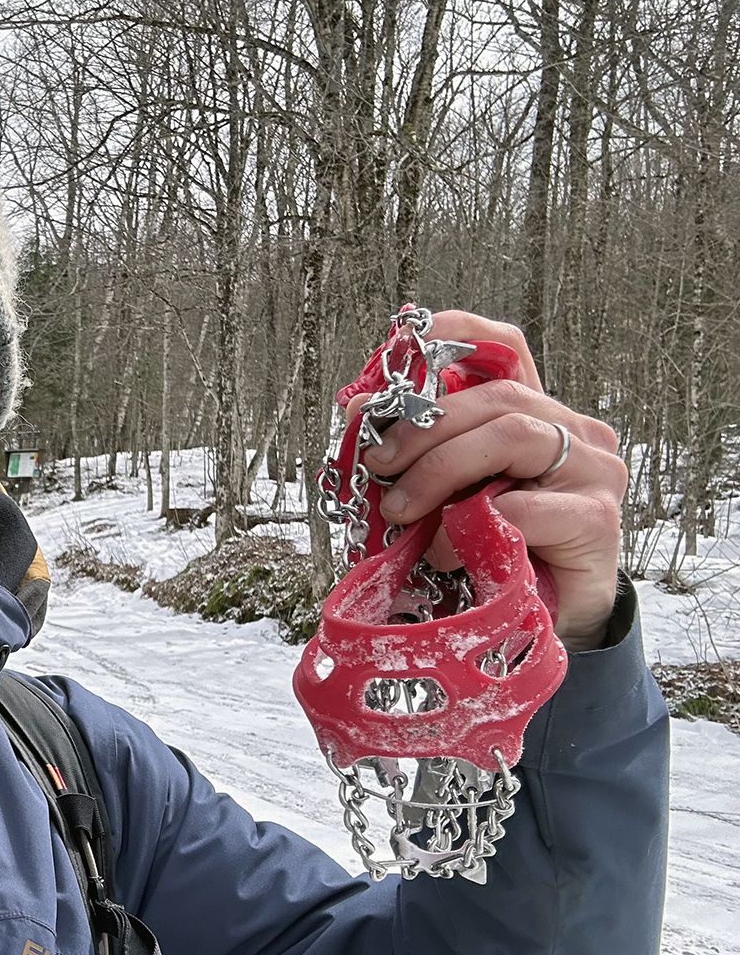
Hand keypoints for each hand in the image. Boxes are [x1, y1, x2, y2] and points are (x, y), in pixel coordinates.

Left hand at [349, 310, 626, 650]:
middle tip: (377, 464)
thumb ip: (419, 454)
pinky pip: (522, 508)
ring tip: (401, 510)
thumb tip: (357, 411)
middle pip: (497, 398)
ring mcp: (594, 473)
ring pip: (512, 435)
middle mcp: (575, 432)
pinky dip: (471, 527)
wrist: (543, 618)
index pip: (509, 351)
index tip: (408, 341)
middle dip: (424, 428)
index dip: (461, 335)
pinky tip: (445, 554)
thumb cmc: (492, 549)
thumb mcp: (449, 492)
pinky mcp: (597, 522)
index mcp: (537, 416)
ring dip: (441, 468)